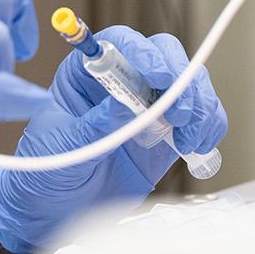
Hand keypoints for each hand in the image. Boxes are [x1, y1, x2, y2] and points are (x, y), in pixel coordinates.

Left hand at [0, 27, 227, 251]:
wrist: (55, 210)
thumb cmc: (45, 170)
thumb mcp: (62, 145)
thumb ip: (93, 125)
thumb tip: (122, 104)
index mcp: (86, 72)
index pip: (121, 43)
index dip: (144, 52)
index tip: (159, 74)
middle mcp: (123, 81)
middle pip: (165, 55)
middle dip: (181, 79)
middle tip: (179, 113)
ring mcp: (148, 105)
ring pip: (190, 83)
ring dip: (199, 106)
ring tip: (189, 138)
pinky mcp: (168, 133)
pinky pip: (200, 117)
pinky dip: (209, 126)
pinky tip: (198, 145)